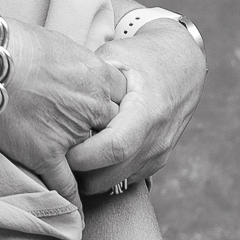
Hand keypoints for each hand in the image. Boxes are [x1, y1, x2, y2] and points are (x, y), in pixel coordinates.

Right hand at [0, 23, 128, 207]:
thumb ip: (78, 64)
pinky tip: (76, 216)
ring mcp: (72, 134)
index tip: (108, 111)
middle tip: (101, 141)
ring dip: (96, 169)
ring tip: (99, 181)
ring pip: (97, 160)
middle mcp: (93, 107)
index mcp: (100, 77)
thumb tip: (79, 72)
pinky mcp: (47, 156)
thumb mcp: (58, 44)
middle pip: (116, 129)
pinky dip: (72, 203)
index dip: (115, 105)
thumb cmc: (13, 47)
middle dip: (108, 136)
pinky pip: (67, 186)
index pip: (126, 98)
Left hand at [67, 22, 205, 196]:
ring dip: (90, 177)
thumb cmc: (144, 56)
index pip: (114, 148)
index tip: (59, 148)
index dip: (83, 156)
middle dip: (79, 173)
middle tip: (56, 158)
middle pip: (112, 174)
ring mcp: (159, 153)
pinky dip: (104, 174)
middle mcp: (157, 138)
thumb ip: (90, 80)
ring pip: (117, 182)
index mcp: (147, 111)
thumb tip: (58, 98)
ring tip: (70, 156)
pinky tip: (90, 156)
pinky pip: (126, 179)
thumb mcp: (116, 56)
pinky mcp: (157, 161)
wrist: (183, 64)